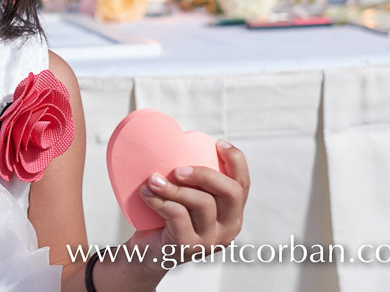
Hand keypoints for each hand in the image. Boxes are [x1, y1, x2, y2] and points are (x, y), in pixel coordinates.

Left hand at [126, 140, 249, 271]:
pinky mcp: (189, 247)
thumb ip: (190, 179)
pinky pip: (177, 216)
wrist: (147, 253)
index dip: (236, 161)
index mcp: (231, 213)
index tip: (218, 143)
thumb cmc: (167, 218)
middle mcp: (228, 228)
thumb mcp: (185, 199)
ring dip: (174, 187)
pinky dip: (160, 201)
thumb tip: (174, 137)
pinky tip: (146, 193)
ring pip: (202, 203)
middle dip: (205, 174)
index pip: (243, 184)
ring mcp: (210, 240)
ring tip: (152, 179)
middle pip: (231, 193)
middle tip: (178, 168)